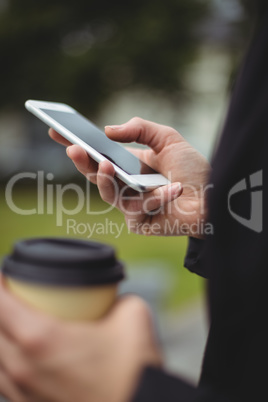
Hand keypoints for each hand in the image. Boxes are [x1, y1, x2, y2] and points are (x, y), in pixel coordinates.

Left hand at [0, 276, 161, 401]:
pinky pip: (5, 380)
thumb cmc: (133, 372)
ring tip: (16, 323)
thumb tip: (110, 297)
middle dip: (1, 308)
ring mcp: (23, 393)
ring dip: (2, 336)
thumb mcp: (132, 315)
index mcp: (40, 339)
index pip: (0, 303)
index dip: (0, 284)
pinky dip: (9, 361)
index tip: (7, 274)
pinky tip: (26, 355)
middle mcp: (23, 368)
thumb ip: (116, 297)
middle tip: (13, 294)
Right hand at [49, 117, 210, 236]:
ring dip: (107, 180)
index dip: (77, 145)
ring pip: (109, 195)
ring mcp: (131, 206)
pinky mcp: (141, 223)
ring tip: (106, 164)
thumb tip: (108, 130)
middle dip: (82, 163)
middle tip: (73, 148)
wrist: (215, 197)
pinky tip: (175, 189)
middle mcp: (126, 186)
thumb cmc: (192, 170)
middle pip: (96, 176)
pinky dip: (158, 197)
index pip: (98, 155)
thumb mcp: (167, 139)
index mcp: (128, 166)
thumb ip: (140, 129)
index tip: (57, 131)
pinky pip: (140, 209)